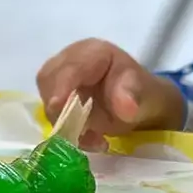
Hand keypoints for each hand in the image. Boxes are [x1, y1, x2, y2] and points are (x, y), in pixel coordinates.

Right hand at [37, 39, 184, 141]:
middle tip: (79, 132)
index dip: (62, 85)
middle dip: (59, 108)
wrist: (140, 106)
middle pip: (48, 80)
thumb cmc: (142, 93)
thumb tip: (125, 107)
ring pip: (47, 100)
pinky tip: (91, 139)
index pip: (71, 66)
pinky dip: (68, 133)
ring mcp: (61, 79)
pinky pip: (52, 116)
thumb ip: (133, 95)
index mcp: (93, 52)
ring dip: (64, 124)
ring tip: (94, 138)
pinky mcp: (58, 99)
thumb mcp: (145, 93)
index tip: (59, 107)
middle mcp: (71, 61)